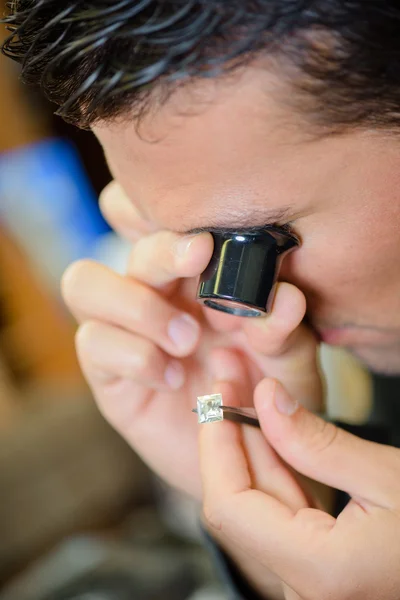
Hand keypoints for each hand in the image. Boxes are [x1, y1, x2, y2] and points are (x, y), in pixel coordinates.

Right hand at [61, 181, 322, 499]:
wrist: (242, 454)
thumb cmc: (267, 394)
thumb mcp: (290, 362)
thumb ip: (285, 330)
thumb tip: (283, 298)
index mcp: (195, 270)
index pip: (150, 212)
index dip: (155, 206)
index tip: (204, 235)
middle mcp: (154, 289)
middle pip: (116, 237)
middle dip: (160, 250)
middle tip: (199, 262)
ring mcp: (124, 328)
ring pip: (83, 282)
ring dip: (138, 305)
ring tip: (187, 340)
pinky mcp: (108, 371)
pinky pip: (93, 343)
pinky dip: (135, 356)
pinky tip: (173, 377)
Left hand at [200, 371, 399, 599]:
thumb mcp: (389, 476)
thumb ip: (318, 442)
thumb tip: (266, 399)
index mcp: (319, 572)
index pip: (230, 505)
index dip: (216, 445)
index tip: (216, 397)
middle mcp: (304, 589)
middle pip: (239, 502)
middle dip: (230, 436)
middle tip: (229, 380)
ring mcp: (309, 583)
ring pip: (259, 505)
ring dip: (251, 448)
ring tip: (245, 394)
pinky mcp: (318, 570)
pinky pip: (281, 514)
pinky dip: (275, 469)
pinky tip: (272, 430)